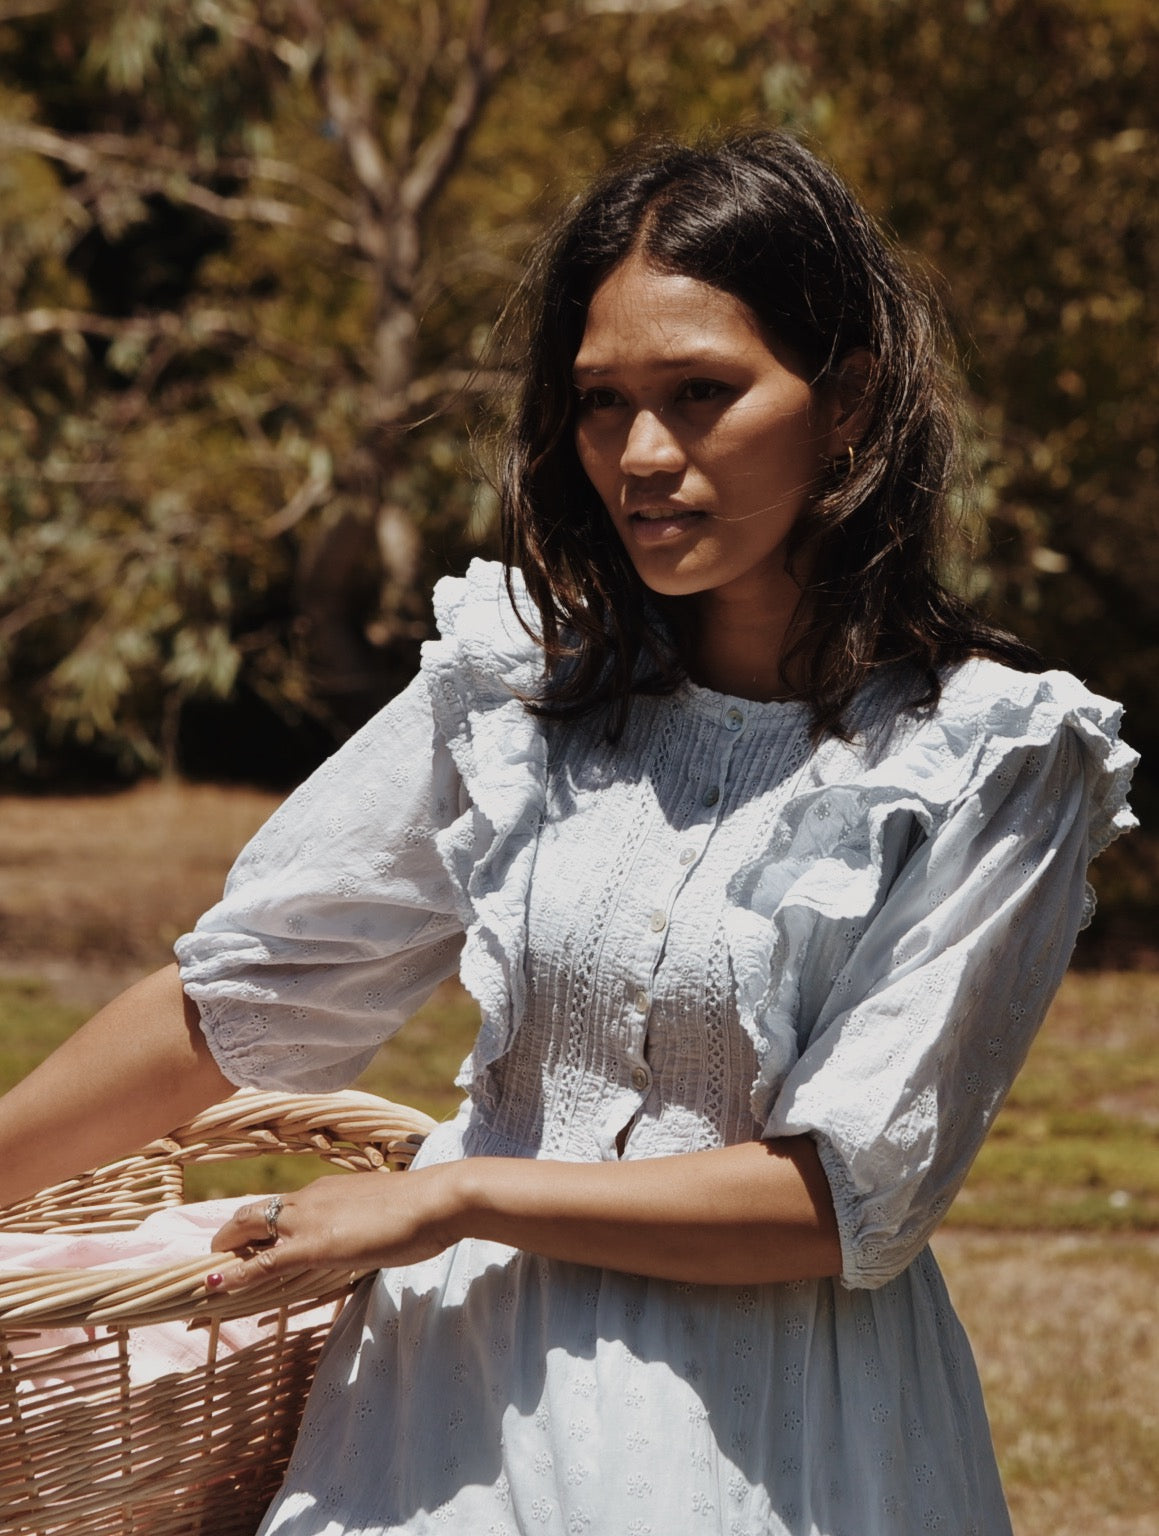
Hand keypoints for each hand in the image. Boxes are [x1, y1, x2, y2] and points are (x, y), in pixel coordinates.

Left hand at [206, 1166, 460, 1293]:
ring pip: (251, 1228)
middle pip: (255, 1212)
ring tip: (207, 1270)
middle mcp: (310, 1199)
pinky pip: (265, 1262)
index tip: (244, 1241)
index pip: (281, 1207)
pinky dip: (237, 1274)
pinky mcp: (313, 1245)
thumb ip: (361, 1226)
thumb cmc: (419, 1210)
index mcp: (326, 1191)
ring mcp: (309, 1219)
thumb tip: (361, 1239)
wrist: (433, 1201)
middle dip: (229, 1234)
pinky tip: (216, 1285)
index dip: (258, 1225)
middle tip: (214, 1255)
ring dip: (226, 1249)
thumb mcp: (381, 1216)